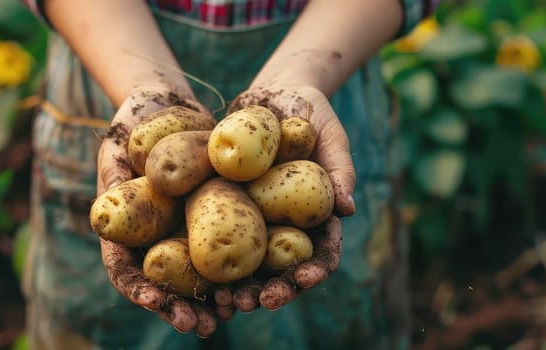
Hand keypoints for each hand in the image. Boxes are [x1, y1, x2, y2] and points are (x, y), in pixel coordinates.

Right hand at [95, 85, 218, 336]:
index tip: (155, 301)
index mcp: (125, 232)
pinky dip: (239, 274)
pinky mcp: (215, 219)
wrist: (168, 104)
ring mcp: (184, 232)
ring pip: (196, 277)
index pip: (124, 269)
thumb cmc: (134, 125)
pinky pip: (227, 251)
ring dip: (211, 302)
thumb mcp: (118, 149)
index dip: (138, 289)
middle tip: (197, 325)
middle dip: (179, 308)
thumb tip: (105, 209)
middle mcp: (155, 239)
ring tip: (226, 318)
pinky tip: (254, 288)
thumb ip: (113, 179)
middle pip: (164, 285)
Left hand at [215, 84, 354, 314]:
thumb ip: (340, 169)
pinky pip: (218, 238)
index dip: (313, 271)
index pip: (321, 253)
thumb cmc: (309, 111)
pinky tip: (197, 276)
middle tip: (255, 303)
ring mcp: (256, 219)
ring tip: (226, 304)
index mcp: (316, 216)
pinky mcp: (227, 208)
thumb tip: (348, 209)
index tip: (301, 281)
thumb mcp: (331, 135)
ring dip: (239, 288)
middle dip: (271, 291)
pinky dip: (209, 260)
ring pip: (249, 265)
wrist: (270, 93)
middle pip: (282, 270)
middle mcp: (286, 225)